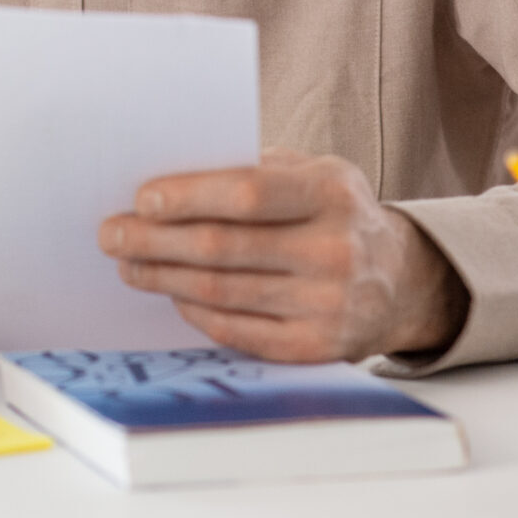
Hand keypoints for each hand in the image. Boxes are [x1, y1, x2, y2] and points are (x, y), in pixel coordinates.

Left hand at [98, 149, 467, 361]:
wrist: (403, 280)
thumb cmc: (336, 213)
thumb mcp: (315, 173)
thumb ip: (255, 169)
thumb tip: (172, 177)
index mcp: (332, 193)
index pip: (247, 193)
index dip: (189, 196)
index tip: (143, 198)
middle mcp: (335, 250)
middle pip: (224, 247)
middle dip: (156, 240)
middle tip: (113, 234)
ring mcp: (329, 305)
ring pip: (223, 292)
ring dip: (164, 277)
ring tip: (129, 265)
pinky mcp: (317, 349)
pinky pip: (239, 331)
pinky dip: (196, 312)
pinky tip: (172, 295)